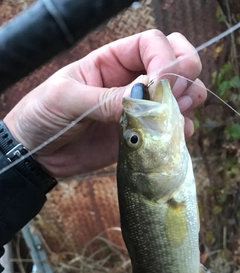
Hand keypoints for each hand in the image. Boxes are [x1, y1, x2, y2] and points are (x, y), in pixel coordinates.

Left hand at [4, 30, 205, 177]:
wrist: (37, 153)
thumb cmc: (43, 114)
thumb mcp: (67, 98)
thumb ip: (104, 98)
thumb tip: (142, 99)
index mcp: (112, 61)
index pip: (152, 43)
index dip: (164, 58)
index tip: (157, 83)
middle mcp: (131, 80)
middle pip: (175, 62)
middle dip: (184, 74)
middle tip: (177, 96)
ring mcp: (139, 108)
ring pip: (180, 94)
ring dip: (188, 100)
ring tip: (176, 116)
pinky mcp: (141, 134)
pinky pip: (172, 127)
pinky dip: (182, 130)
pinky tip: (173, 136)